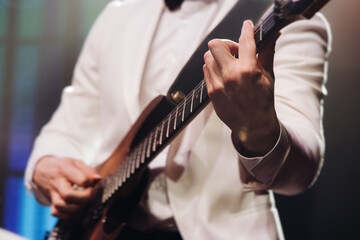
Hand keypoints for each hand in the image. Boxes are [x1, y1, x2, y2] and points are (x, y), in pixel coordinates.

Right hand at [33, 156, 100, 218]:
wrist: (42, 169)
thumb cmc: (62, 166)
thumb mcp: (76, 162)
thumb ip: (89, 170)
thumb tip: (98, 179)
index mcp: (65, 169)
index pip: (82, 180)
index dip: (90, 183)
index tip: (92, 183)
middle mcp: (57, 182)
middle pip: (69, 195)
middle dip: (84, 197)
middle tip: (89, 193)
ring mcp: (52, 193)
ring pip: (62, 206)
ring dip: (77, 207)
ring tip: (82, 201)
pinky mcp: (50, 201)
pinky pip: (56, 213)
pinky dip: (67, 214)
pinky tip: (73, 207)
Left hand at [203, 20, 279, 155]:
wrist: (253, 126)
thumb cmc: (263, 101)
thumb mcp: (269, 76)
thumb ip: (267, 53)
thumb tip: (274, 35)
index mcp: (248, 70)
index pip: (245, 41)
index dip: (246, 30)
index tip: (247, 26)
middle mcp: (230, 76)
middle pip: (215, 45)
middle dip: (225, 44)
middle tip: (234, 51)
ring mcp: (217, 84)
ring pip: (208, 57)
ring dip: (218, 56)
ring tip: (229, 64)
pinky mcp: (210, 92)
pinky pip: (206, 71)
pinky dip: (214, 68)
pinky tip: (223, 74)